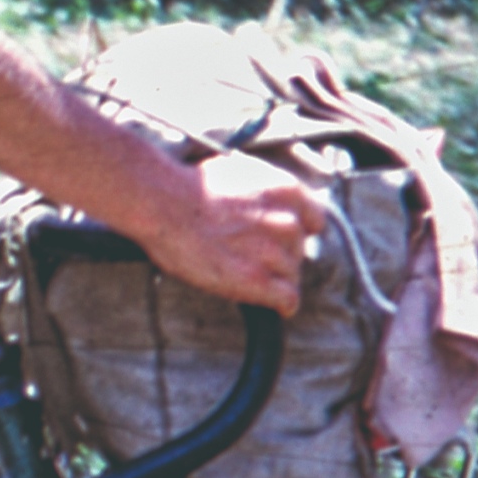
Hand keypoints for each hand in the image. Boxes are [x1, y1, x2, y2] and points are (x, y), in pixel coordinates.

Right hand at [144, 152, 326, 314]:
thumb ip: (265, 191)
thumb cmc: (189, 188)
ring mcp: (274, 253)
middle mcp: (287, 222)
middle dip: (278, 255)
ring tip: (244, 274)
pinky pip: (287, 299)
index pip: (314, 220)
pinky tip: (273, 305)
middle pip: (299, 250)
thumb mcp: (240, 172)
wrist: (163, 203)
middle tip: (248, 254)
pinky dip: (282, 304)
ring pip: (291, 275)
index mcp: (287, 191)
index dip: (295, 230)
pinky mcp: (258, 281)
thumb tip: (267, 202)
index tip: (278, 237)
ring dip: (273, 278)